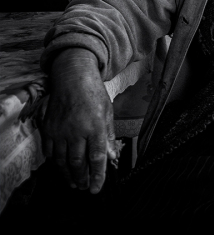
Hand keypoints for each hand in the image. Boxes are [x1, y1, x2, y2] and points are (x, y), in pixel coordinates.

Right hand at [42, 48, 114, 193]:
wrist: (73, 79)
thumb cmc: (94, 95)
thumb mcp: (108, 112)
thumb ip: (108, 135)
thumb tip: (110, 157)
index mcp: (96, 126)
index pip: (96, 157)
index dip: (98, 175)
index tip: (97, 189)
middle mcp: (77, 131)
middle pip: (78, 162)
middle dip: (82, 178)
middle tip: (85, 187)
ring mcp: (61, 131)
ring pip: (63, 160)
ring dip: (68, 174)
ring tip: (74, 183)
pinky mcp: (49, 129)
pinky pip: (50, 151)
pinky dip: (56, 162)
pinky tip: (61, 167)